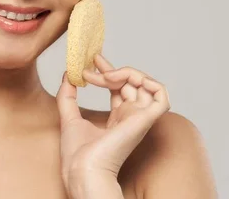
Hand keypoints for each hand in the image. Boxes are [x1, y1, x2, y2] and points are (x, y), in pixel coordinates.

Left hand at [56, 53, 170, 196]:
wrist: (82, 169)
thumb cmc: (77, 154)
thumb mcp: (68, 117)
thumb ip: (67, 96)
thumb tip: (67, 75)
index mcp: (117, 119)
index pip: (120, 88)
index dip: (110, 70)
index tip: (94, 59)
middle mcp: (130, 117)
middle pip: (131, 83)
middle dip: (112, 68)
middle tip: (93, 63)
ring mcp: (138, 118)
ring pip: (145, 84)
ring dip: (127, 73)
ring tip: (106, 76)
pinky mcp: (144, 120)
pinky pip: (161, 96)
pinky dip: (152, 83)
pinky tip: (129, 79)